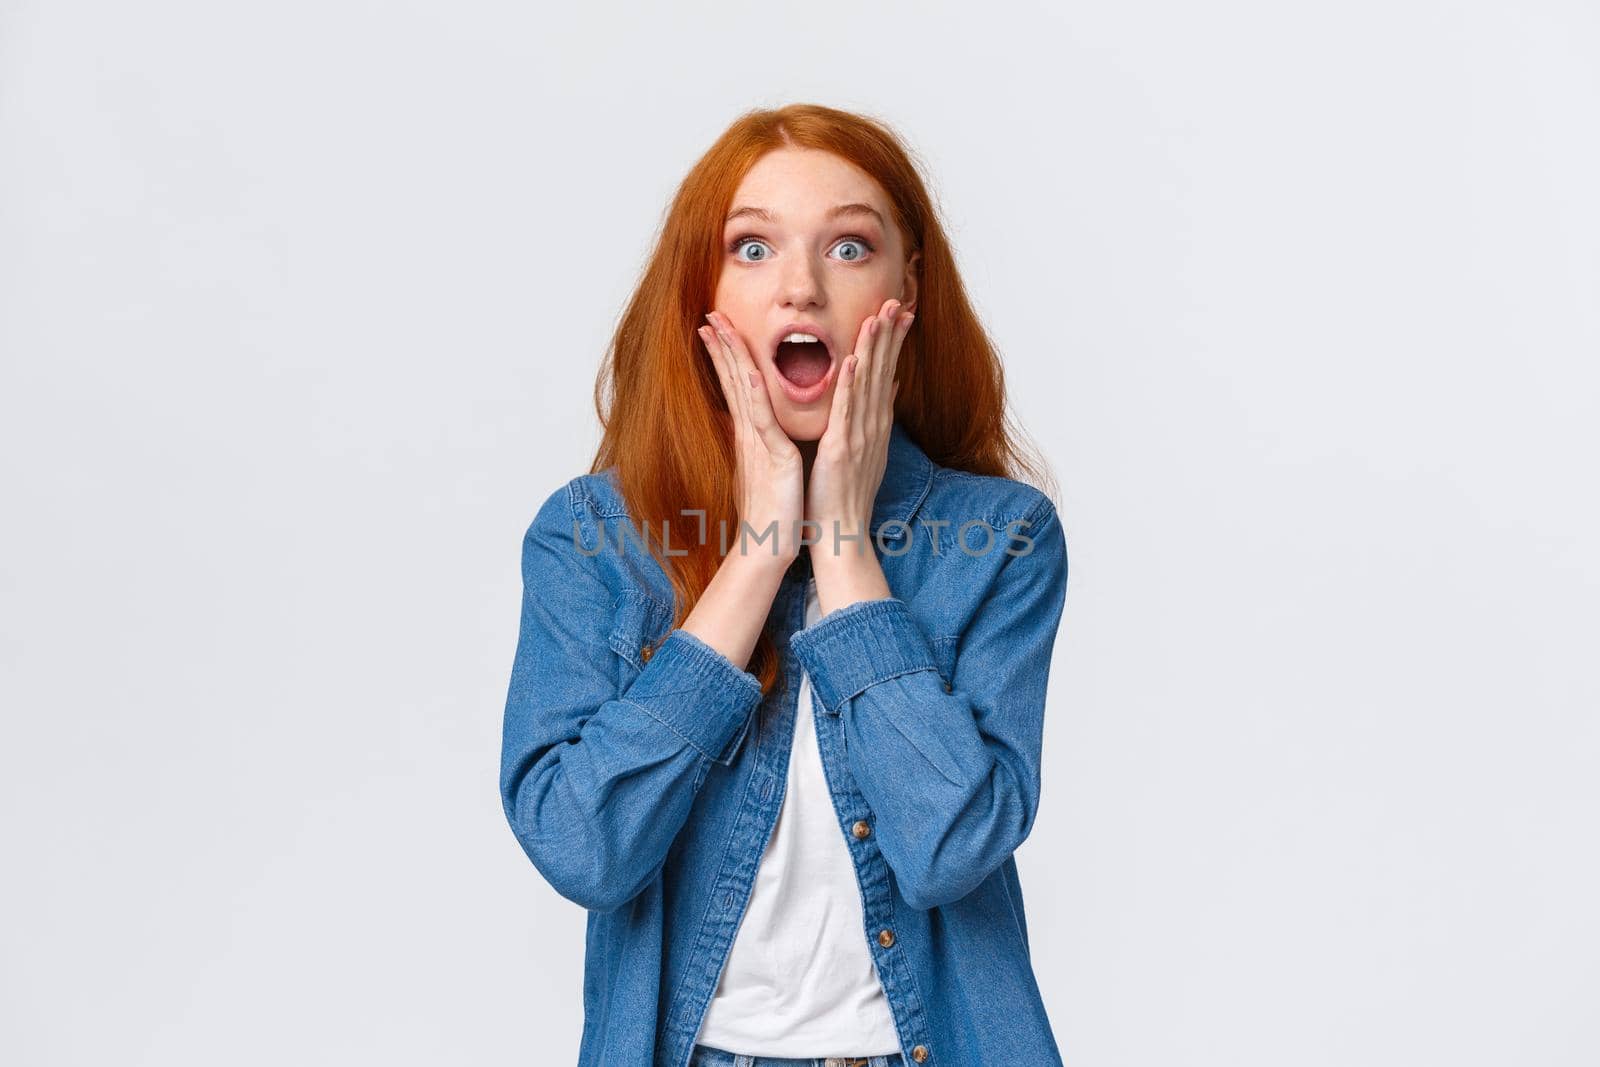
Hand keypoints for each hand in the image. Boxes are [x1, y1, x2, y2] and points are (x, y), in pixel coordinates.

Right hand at [699, 311, 804, 565]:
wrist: (770, 544)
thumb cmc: (771, 509)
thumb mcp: (766, 467)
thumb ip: (760, 442)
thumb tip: (752, 425)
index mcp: (751, 433)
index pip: (735, 384)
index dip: (724, 354)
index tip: (713, 326)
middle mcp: (749, 433)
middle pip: (732, 378)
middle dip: (721, 345)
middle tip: (708, 314)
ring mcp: (758, 442)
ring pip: (741, 390)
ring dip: (731, 357)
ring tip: (719, 327)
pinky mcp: (772, 457)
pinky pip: (762, 421)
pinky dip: (755, 395)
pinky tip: (749, 372)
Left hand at [806, 298, 914, 560]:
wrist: (840, 535)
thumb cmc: (844, 495)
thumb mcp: (866, 450)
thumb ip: (876, 415)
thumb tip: (891, 386)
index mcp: (875, 426)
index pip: (888, 374)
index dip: (894, 342)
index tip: (900, 311)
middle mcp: (873, 427)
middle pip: (884, 372)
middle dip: (890, 335)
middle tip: (897, 300)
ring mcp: (859, 438)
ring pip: (869, 384)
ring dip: (874, 349)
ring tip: (879, 316)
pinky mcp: (841, 450)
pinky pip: (847, 412)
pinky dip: (852, 386)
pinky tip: (855, 360)